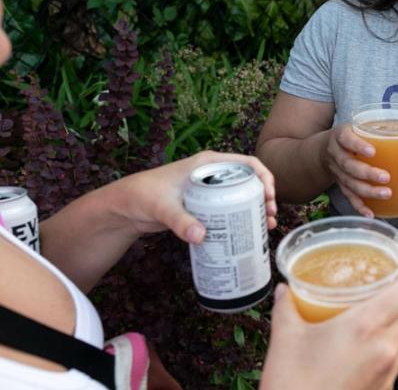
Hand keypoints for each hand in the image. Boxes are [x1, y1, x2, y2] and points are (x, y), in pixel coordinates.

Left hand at [111, 151, 277, 243]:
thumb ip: (180, 221)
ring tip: (265, 227)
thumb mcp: (162, 207)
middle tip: (270, 217)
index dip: (263, 178)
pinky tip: (247, 232)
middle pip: (248, 182)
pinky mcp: (204, 205)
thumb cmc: (142, 196)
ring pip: (242, 196)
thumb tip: (201, 236)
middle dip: (264, 198)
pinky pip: (230, 209)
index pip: (246, 164)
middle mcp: (213, 174)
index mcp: (208, 163)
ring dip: (256, 210)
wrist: (125, 207)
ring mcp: (209, 190)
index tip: (269, 197)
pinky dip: (242, 218)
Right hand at [261, 265, 397, 389]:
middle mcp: (384, 349)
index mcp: (365, 327)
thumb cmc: (292, 387)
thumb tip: (285, 290)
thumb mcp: (285, 339)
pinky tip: (370, 343)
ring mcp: (388, 372)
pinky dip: (393, 343)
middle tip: (389, 281)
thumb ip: (287, 307)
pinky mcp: (385, 389)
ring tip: (381, 308)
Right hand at [323, 123, 391, 216]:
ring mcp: (336, 171)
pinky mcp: (340, 184)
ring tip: (386, 194)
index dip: (358, 146)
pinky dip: (359, 206)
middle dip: (367, 173)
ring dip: (368, 191)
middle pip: (349, 165)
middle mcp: (336, 154)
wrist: (324, 148)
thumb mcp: (358, 127)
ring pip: (350, 183)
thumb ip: (378, 131)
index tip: (373, 152)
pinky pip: (349, 196)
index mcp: (340, 136)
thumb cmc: (351, 136)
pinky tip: (370, 213)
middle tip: (386, 177)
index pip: (347, 139)